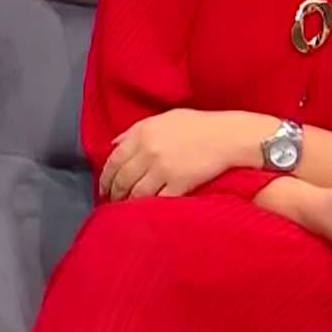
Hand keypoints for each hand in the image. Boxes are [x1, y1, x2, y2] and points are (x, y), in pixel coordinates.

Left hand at [99, 109, 258, 199]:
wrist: (228, 136)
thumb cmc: (199, 125)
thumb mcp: (164, 119)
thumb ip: (136, 131)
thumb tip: (114, 144)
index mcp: (142, 133)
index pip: (114, 160)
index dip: (105, 177)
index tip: (103, 188)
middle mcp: (149, 151)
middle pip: (122, 179)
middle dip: (114, 193)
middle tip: (112, 202)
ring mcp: (163, 169)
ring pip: (137, 193)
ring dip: (129, 203)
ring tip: (126, 209)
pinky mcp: (179, 184)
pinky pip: (158, 200)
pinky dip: (149, 208)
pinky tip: (147, 212)